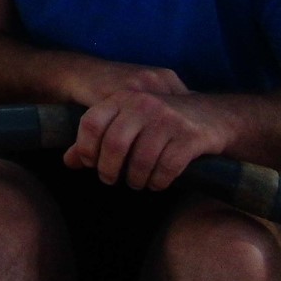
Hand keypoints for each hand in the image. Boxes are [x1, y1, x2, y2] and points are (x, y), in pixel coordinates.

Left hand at [65, 88, 227, 190]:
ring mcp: (168, 119)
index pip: (91, 123)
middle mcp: (143, 104)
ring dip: (135, 180)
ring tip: (135, 182)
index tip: (90, 164)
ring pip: (140, 161)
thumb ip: (98, 137)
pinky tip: (157, 183)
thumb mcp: (127, 121)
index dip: (85, 149)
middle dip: (108, 170)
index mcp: (123, 97)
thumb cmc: (160, 121)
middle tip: (110, 179)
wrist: (212, 115)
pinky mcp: (190, 137)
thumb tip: (68, 162)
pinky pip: (166, 169)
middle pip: (114, 145)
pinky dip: (158, 182)